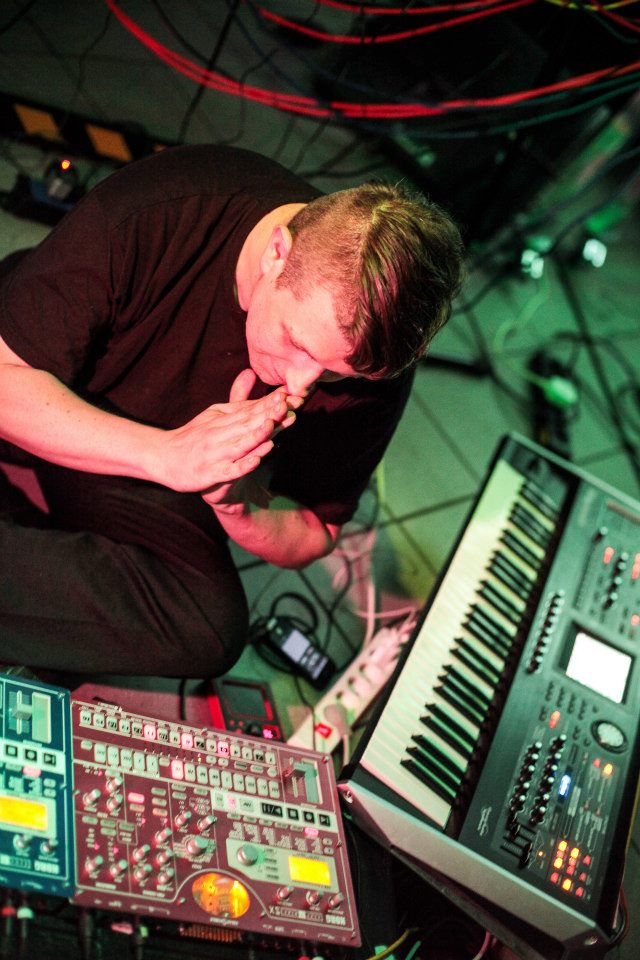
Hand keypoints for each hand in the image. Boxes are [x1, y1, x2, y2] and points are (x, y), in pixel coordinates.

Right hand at [160, 368, 300, 491]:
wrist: (162, 456)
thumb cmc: (194, 437)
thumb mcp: (215, 413)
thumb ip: (237, 398)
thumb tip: (251, 372)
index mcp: (223, 418)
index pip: (251, 409)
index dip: (271, 402)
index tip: (292, 394)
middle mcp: (220, 433)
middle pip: (248, 423)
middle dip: (270, 414)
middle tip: (291, 405)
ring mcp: (216, 453)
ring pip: (240, 444)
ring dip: (257, 435)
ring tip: (273, 425)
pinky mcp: (211, 473)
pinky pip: (229, 469)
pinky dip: (243, 465)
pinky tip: (255, 460)